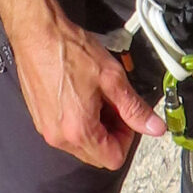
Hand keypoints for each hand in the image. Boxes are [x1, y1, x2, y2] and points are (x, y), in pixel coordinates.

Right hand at [0, 0, 165, 169]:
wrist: (36, 33)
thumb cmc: (70, 51)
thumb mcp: (112, 78)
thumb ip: (135, 108)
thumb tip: (155, 127)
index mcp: (79, 131)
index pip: (114, 158)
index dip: (127, 138)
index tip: (127, 115)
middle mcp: (59, 137)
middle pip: (97, 155)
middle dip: (111, 134)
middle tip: (113, 104)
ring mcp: (46, 129)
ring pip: (81, 144)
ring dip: (94, 127)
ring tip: (96, 96)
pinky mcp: (39, 118)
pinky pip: (65, 132)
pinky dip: (78, 121)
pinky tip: (80, 94)